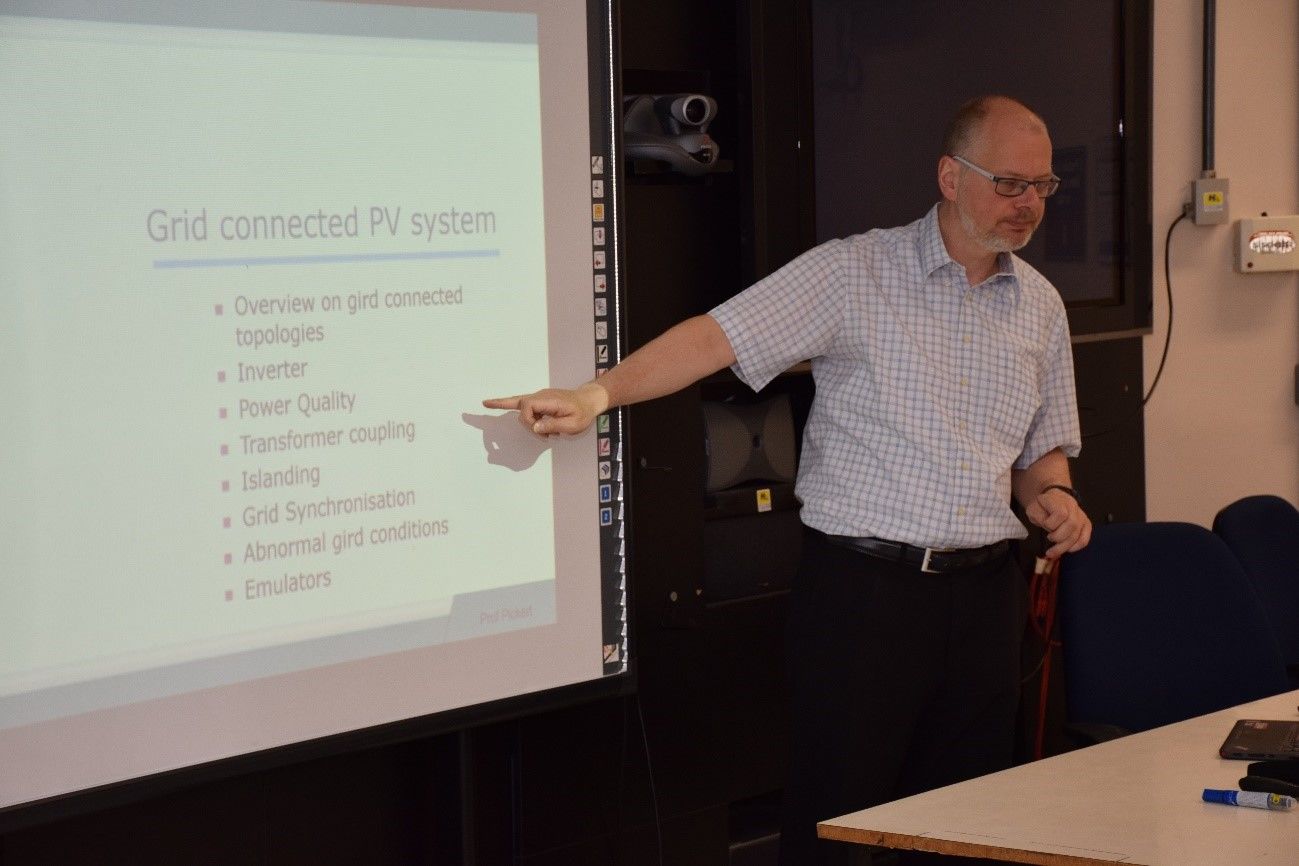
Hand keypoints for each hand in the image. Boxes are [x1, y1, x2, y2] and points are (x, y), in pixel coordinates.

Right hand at [482, 382, 608, 436]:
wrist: (588, 400)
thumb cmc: (583, 412)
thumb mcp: (573, 424)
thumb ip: (554, 425)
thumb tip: (535, 427)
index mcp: (549, 400)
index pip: (527, 405)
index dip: (527, 420)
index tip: (539, 430)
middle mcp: (541, 395)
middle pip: (519, 404)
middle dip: (526, 423)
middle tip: (544, 436)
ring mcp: (539, 397)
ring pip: (519, 405)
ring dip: (528, 422)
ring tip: (546, 434)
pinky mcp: (539, 401)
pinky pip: (523, 405)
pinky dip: (511, 407)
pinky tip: (493, 404)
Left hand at [1024, 488, 1091, 559]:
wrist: (1052, 500)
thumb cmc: (1041, 506)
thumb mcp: (1033, 509)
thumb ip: (1039, 517)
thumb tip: (1048, 527)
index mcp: (1059, 500)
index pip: (1061, 513)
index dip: (1051, 523)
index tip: (1044, 524)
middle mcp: (1073, 507)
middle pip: (1072, 525)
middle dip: (1058, 537)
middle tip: (1049, 537)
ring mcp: (1081, 516)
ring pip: (1078, 535)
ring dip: (1064, 546)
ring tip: (1053, 551)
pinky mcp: (1085, 525)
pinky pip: (1084, 539)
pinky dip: (1075, 547)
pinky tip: (1066, 550)